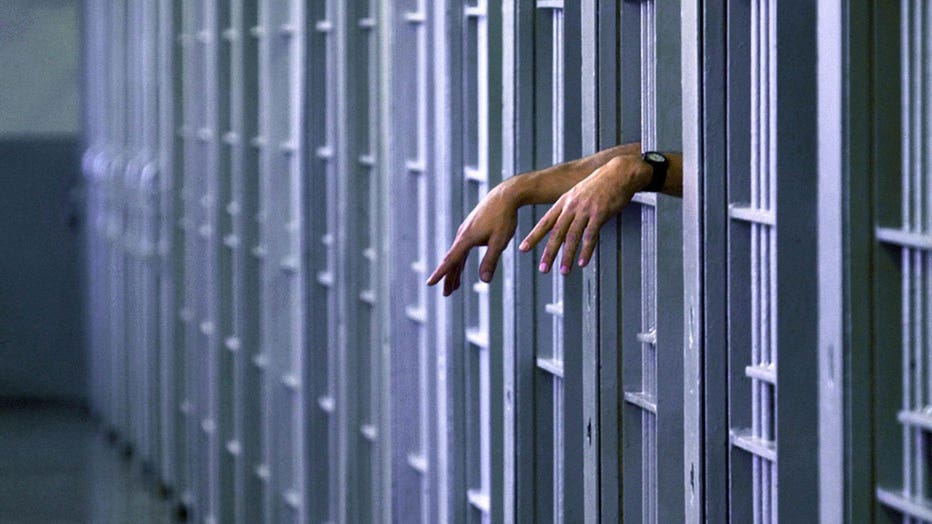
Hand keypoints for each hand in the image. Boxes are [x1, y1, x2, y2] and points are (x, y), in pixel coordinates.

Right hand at [426, 182, 518, 295]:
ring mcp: (466, 231)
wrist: (505, 195)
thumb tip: (484, 281)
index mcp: (467, 238)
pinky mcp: (471, 229)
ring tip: (454, 286)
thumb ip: (490, 261)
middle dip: (449, 277)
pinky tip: (461, 266)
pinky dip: (460, 260)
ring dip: (455, 270)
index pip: (451, 260)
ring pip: (457, 255)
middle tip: (446, 294)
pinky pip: (462, 248)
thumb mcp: (499, 242)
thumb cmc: (504, 218)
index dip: (441, 273)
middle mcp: (463, 235)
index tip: (430, 283)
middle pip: (452, 260)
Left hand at [518, 154, 650, 273]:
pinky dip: (586, 250)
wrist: (619, 172)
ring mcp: (586, 210)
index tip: (523, 249)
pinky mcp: (600, 213)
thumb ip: (570, 208)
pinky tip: (583, 262)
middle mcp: (572, 206)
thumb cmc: (599, 184)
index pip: (545, 222)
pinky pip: (591, 235)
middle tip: (543, 269)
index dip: (534, 236)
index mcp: (564, 202)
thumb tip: (562, 224)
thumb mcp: (578, 193)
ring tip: (564, 271)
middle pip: (557, 232)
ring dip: (567, 256)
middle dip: (549, 252)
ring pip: (572, 236)